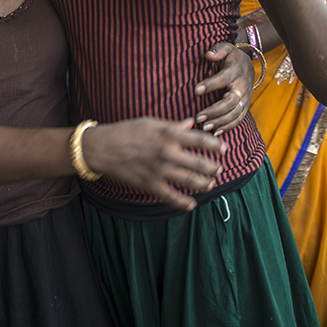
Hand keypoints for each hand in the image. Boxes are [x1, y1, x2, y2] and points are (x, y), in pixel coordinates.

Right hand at [84, 118, 224, 211]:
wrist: (103, 148)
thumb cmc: (126, 131)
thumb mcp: (150, 122)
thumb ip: (173, 125)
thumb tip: (191, 123)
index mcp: (168, 134)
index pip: (200, 140)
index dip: (215, 145)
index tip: (223, 149)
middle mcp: (167, 153)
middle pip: (200, 164)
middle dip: (213, 168)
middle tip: (219, 169)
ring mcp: (160, 170)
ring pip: (190, 181)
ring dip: (204, 184)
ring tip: (210, 184)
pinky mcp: (150, 184)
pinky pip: (172, 197)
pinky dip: (184, 203)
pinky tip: (191, 204)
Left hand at [194, 42, 252, 134]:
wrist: (247, 65)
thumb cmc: (231, 57)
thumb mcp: (226, 48)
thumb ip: (217, 50)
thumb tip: (207, 54)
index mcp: (236, 71)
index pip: (223, 78)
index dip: (211, 85)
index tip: (196, 90)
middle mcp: (242, 86)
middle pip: (230, 101)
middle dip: (214, 111)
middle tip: (198, 117)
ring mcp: (245, 98)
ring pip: (235, 113)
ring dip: (220, 122)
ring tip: (204, 127)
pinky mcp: (245, 106)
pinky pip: (239, 119)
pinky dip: (228, 127)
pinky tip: (215, 133)